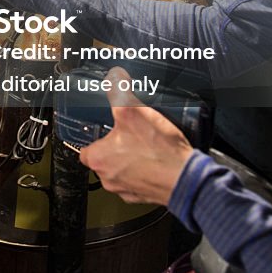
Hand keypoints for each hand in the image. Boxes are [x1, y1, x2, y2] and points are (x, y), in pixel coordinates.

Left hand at [78, 67, 193, 205]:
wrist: (187, 179)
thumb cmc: (159, 152)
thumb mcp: (133, 111)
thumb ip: (118, 91)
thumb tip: (114, 76)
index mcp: (98, 160)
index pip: (84, 150)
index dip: (93, 139)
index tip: (102, 131)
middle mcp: (108, 179)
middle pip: (103, 160)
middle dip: (114, 147)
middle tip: (128, 135)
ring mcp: (126, 190)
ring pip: (121, 171)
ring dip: (129, 160)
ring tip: (144, 145)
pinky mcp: (143, 196)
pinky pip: (138, 181)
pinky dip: (144, 171)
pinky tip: (155, 158)